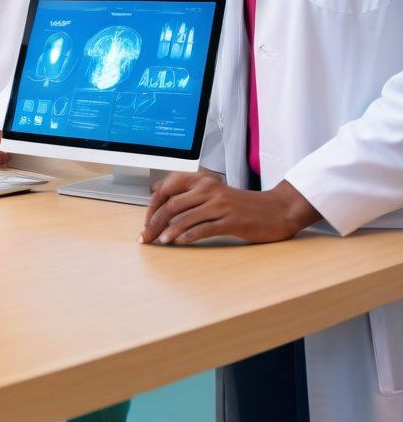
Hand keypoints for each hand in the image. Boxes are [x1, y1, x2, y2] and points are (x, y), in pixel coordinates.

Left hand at [140, 173, 319, 245]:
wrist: (276, 210)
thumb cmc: (242, 205)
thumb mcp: (213, 193)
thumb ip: (189, 195)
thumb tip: (158, 199)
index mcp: (202, 180)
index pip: (167, 187)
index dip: (152, 205)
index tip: (146, 220)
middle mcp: (209, 188)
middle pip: (171, 204)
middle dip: (154, 222)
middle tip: (145, 236)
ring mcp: (220, 204)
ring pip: (184, 216)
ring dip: (167, 231)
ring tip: (159, 241)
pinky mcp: (232, 221)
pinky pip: (203, 228)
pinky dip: (187, 236)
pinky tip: (179, 242)